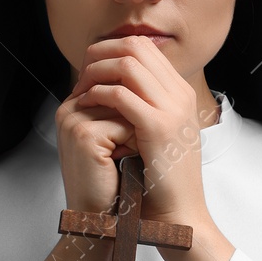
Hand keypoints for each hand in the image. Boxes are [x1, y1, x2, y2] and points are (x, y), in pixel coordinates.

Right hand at [53, 91, 136, 216]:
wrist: (102, 217)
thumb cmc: (114, 180)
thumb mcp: (116, 135)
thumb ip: (121, 106)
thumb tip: (149, 81)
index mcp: (75, 104)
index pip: (116, 83)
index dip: (135, 109)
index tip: (133, 136)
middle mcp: (70, 108)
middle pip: (122, 91)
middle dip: (136, 119)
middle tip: (129, 149)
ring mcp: (74, 120)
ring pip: (127, 106)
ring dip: (138, 132)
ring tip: (124, 157)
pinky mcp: (84, 134)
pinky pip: (125, 124)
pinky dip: (133, 145)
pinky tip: (121, 163)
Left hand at [64, 35, 215, 226]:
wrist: (179, 214)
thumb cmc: (162, 181)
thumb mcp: (158, 135)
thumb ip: (145, 108)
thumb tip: (115, 89)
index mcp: (181, 94)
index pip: (145, 47)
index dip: (112, 49)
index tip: (90, 66)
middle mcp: (180, 95)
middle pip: (136, 46)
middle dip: (102, 53)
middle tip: (81, 71)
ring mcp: (172, 109)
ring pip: (128, 64)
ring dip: (97, 72)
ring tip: (81, 88)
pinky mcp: (158, 126)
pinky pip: (121, 94)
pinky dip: (98, 94)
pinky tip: (85, 105)